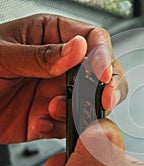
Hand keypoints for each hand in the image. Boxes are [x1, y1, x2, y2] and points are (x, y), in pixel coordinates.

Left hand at [0, 14, 127, 142]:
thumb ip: (42, 54)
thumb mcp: (2, 54)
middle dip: (110, 87)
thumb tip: (80, 48)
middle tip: (104, 100)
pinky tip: (40, 123)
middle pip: (104, 71)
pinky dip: (61, 128)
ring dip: (80, 110)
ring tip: (53, 110)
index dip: (103, 56)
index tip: (102, 74)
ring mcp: (60, 91)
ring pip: (93, 101)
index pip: (94, 39)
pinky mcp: (54, 115)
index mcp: (53, 36)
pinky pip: (72, 124)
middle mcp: (63, 64)